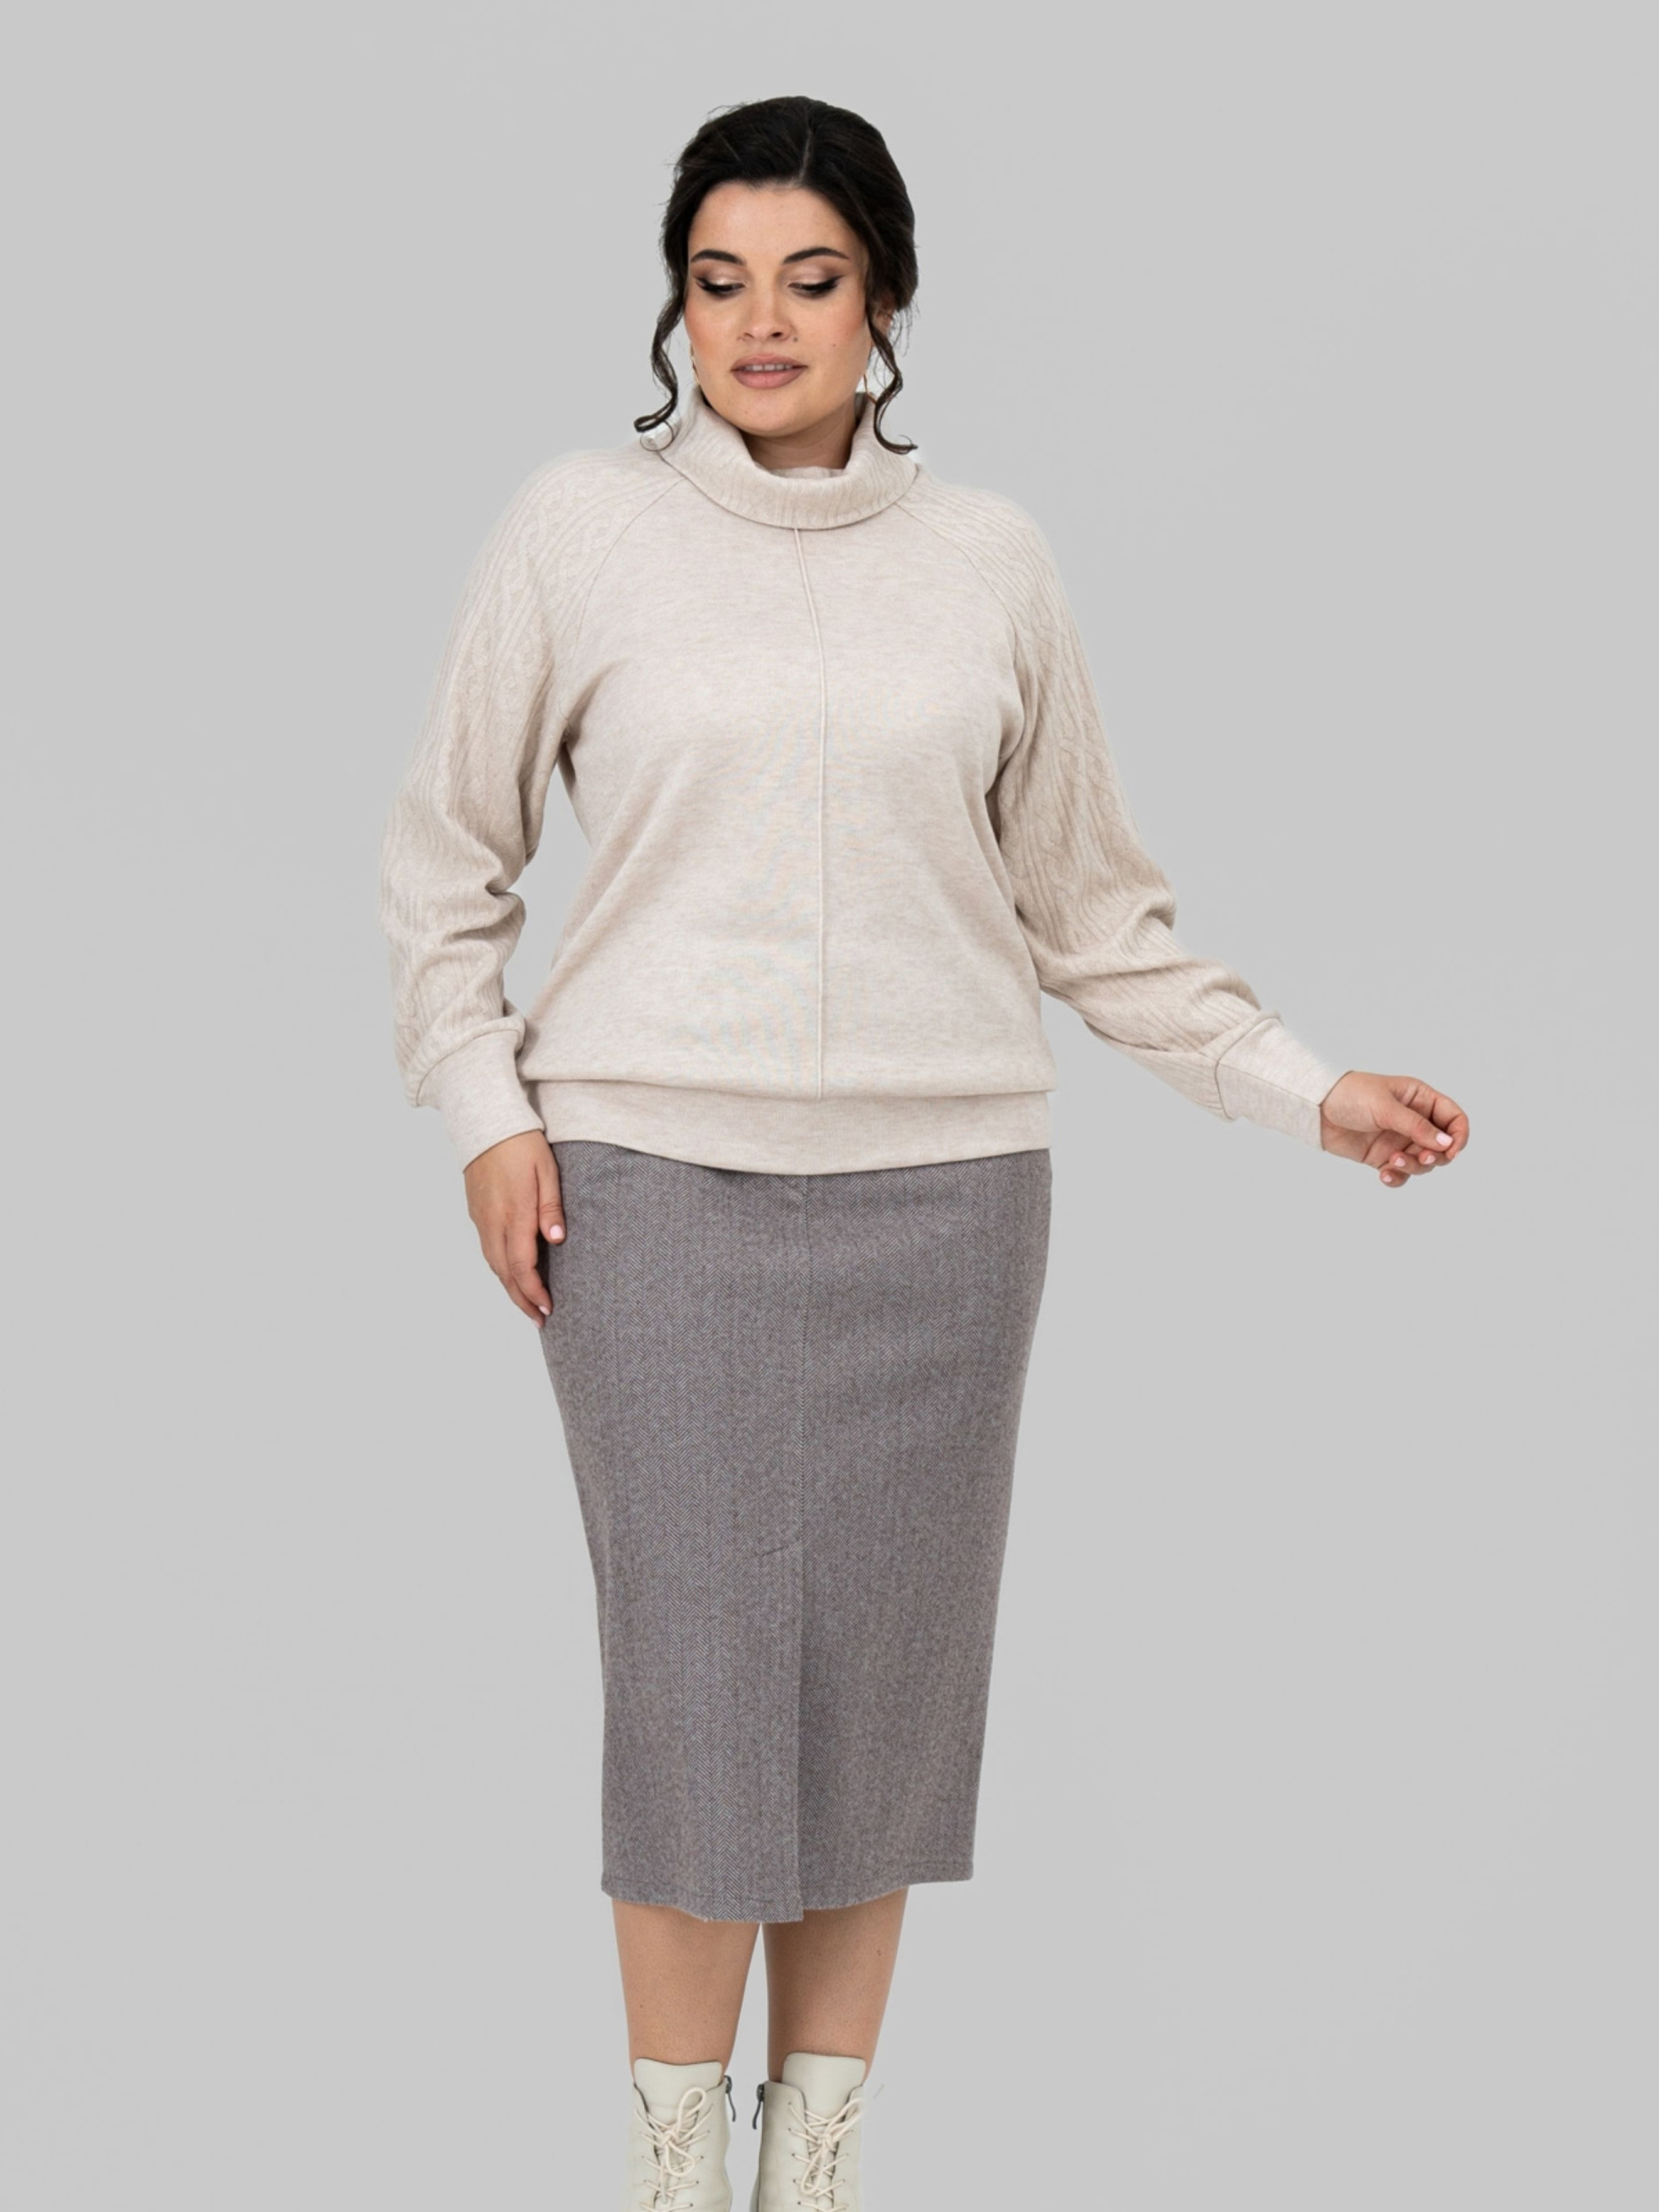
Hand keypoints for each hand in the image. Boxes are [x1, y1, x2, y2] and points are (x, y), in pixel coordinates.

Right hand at [461, 1129, 566, 1319]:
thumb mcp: (546, 1171)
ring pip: (492, 1263)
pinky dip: (500, 1267)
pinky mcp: (476, 1211)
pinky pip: (487, 1248)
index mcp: (513, 1213)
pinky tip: (511, 1272)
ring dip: (509, 1286)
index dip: (533, 1292)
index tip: (547, 1308)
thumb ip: (551, 1208)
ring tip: (527, 1302)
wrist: (485, 1121)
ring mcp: (481, 1217)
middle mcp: (492, 1221)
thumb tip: (556, 1240)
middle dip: (521, 1299)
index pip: (520, 1266)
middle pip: (503, 1273)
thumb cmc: (521, 1143)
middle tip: (539, 1318)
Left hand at [1319, 1071, 1468, 1188]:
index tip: (1451, 1150)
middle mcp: (1414, 1121)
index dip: (1459, 1135)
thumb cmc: (1351, 1095)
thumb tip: (1446, 1143)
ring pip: (1423, 1163)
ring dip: (1413, 1167)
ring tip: (1392, 1161)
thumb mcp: (1385, 1107)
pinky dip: (1397, 1177)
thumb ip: (1416, 1126)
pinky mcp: (1383, 1156)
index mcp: (1420, 1099)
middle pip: (1443, 1146)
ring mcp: (1399, 1140)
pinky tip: (1384, 1175)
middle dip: (1435, 1156)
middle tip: (1421, 1158)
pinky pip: (1401, 1173)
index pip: (1454, 1118)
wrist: (1316, 1109)